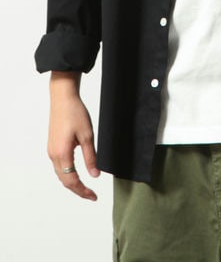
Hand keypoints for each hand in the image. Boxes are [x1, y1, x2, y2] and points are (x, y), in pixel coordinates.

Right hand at [48, 73, 99, 199]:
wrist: (63, 99)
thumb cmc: (75, 113)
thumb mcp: (88, 136)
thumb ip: (91, 157)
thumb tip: (95, 174)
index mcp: (62, 153)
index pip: (72, 180)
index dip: (83, 191)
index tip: (94, 196)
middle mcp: (54, 155)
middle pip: (65, 180)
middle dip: (78, 190)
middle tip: (92, 195)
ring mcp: (51, 150)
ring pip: (61, 174)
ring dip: (72, 183)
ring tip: (85, 187)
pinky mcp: (53, 146)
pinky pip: (59, 166)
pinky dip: (67, 174)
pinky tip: (76, 173)